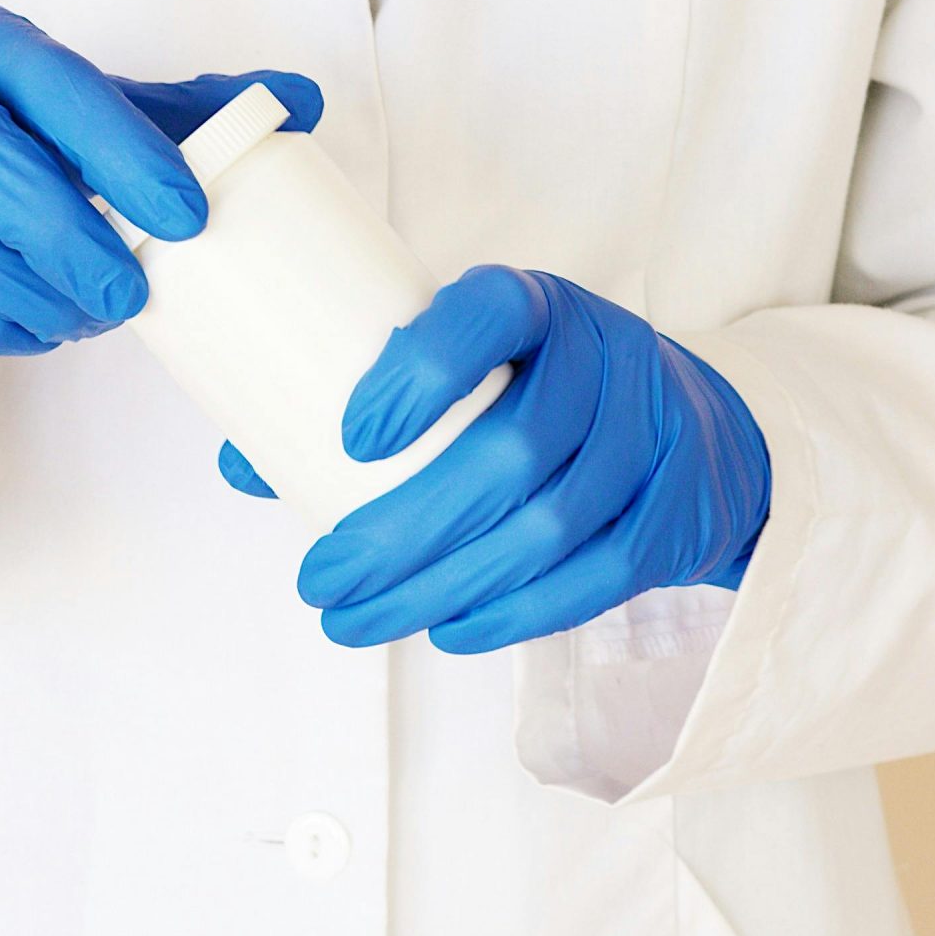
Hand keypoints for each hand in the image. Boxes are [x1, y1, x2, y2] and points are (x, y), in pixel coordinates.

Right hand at [0, 0, 320, 408]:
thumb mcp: (53, 102)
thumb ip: (166, 107)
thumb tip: (301, 101)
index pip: (51, 82)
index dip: (125, 150)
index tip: (188, 216)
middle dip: (72, 241)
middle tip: (133, 297)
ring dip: (35, 299)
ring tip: (88, 317)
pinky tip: (32, 326)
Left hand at [221, 266, 768, 652]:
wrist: (693, 433)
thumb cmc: (537, 393)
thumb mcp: (471, 368)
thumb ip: (367, 403)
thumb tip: (241, 462)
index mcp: (535, 304)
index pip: (487, 316)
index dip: (421, 375)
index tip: (349, 441)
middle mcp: (603, 356)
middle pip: (510, 451)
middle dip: (402, 531)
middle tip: (320, 581)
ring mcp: (651, 437)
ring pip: (548, 527)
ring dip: (443, 587)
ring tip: (356, 622)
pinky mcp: (674, 514)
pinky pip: (596, 577)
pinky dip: (515, 615)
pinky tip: (447, 632)